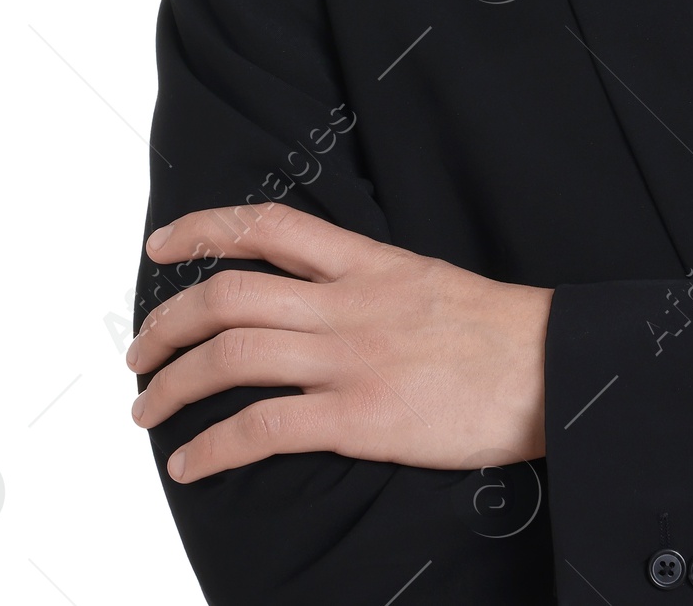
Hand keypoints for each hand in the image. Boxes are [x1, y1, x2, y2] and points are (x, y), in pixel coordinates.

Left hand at [128, 203, 551, 481]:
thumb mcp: (429, 281)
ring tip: (146, 408)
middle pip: (229, 295)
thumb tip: (323, 304)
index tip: (162, 246)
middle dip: (167, 323)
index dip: (203, 229)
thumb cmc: (500, 333)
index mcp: (368, 263)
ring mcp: (350, 359)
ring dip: (172, 385)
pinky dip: (211, 447)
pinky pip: (262, 429)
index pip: (270, 228)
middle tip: (141, 353)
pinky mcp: (359, 416)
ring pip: (231, 357)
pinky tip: (188, 463)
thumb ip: (371, 286)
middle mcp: (348, 303)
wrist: (551, 365)